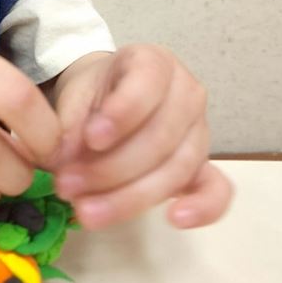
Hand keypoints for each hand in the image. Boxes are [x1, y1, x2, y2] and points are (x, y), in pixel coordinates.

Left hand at [51, 45, 233, 229]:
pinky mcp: (204, 167)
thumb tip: (64, 161)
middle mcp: (186, 93)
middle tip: (67, 186)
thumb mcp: (73, 101)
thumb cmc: (92, 99)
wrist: (104, 107)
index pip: (147, 83)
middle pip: (161, 136)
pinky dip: (202, 207)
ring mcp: (200, 131)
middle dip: (111, 168)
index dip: (122, 113)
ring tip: (87, 212)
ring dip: (130, 196)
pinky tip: (175, 219)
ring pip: (177, 168)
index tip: (91, 138)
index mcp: (153, 63)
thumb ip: (69, 127)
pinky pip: (217, 189)